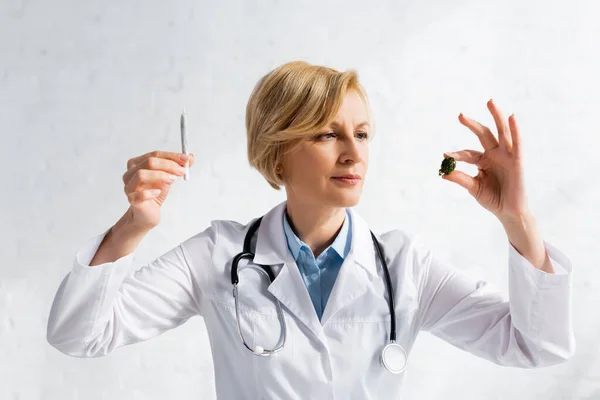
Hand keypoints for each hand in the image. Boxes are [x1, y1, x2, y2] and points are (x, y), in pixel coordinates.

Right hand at [122, 150, 194, 229]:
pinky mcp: (131, 200)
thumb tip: (190, 157)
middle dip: (168, 165)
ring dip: (160, 175)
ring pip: (141, 175)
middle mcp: (130, 173)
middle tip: (181, 171)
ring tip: (172, 180)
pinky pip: (138, 195)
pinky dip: (149, 193)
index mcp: (137, 163)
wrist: (149, 212)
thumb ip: (178, 167)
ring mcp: (129, 186)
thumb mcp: (169, 177)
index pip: (154, 155)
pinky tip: (158, 193)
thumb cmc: (156, 192)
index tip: (186, 159)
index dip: (171, 156)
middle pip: (149, 162)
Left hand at [441, 99, 530, 221]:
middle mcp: (495, 155)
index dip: (457, 154)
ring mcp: (507, 156)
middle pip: (484, 134)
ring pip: (501, 132)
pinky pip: (517, 143)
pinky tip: (511, 117)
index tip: (445, 155)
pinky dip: (515, 130)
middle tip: (460, 115)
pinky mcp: (517, 161)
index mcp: (483, 161)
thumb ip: (461, 179)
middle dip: (473, 124)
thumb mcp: (473, 188)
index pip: (468, 154)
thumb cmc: (492, 199)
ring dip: (497, 116)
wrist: (509, 212)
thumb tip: (443, 173)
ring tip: (490, 102)